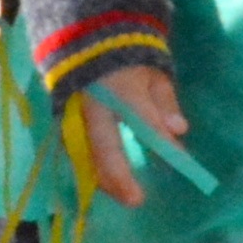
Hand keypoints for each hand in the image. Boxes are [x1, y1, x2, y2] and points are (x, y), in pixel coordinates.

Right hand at [76, 60, 182, 207]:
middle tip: (135, 200)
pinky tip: (104, 183)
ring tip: (122, 196)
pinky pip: (74, 151)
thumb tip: (179, 130)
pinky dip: (89, 169)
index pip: (143, 119)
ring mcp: (72, 113)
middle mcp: (92, 104)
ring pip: (84, 154)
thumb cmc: (127, 60)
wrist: (86, 42)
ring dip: (102, 179)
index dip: (161, 142)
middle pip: (103, 146)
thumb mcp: (153, 74)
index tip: (180, 163)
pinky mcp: (62, 121)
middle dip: (119, 176)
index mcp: (119, 88)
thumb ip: (165, 102)